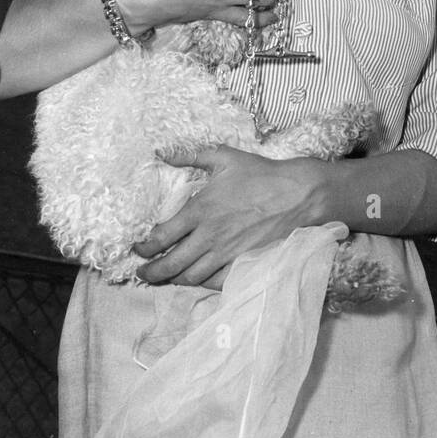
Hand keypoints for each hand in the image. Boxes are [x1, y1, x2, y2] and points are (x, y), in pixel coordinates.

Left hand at [132, 146, 331, 288]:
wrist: (298, 195)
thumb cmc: (260, 174)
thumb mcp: (223, 157)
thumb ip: (190, 156)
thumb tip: (162, 153)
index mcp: (200, 210)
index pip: (162, 237)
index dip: (145, 248)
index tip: (138, 249)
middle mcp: (209, 237)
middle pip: (171, 265)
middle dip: (152, 273)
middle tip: (143, 274)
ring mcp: (227, 254)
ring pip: (191, 277)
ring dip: (175, 279)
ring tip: (167, 277)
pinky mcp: (243, 265)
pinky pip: (216, 282)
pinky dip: (202, 284)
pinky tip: (197, 279)